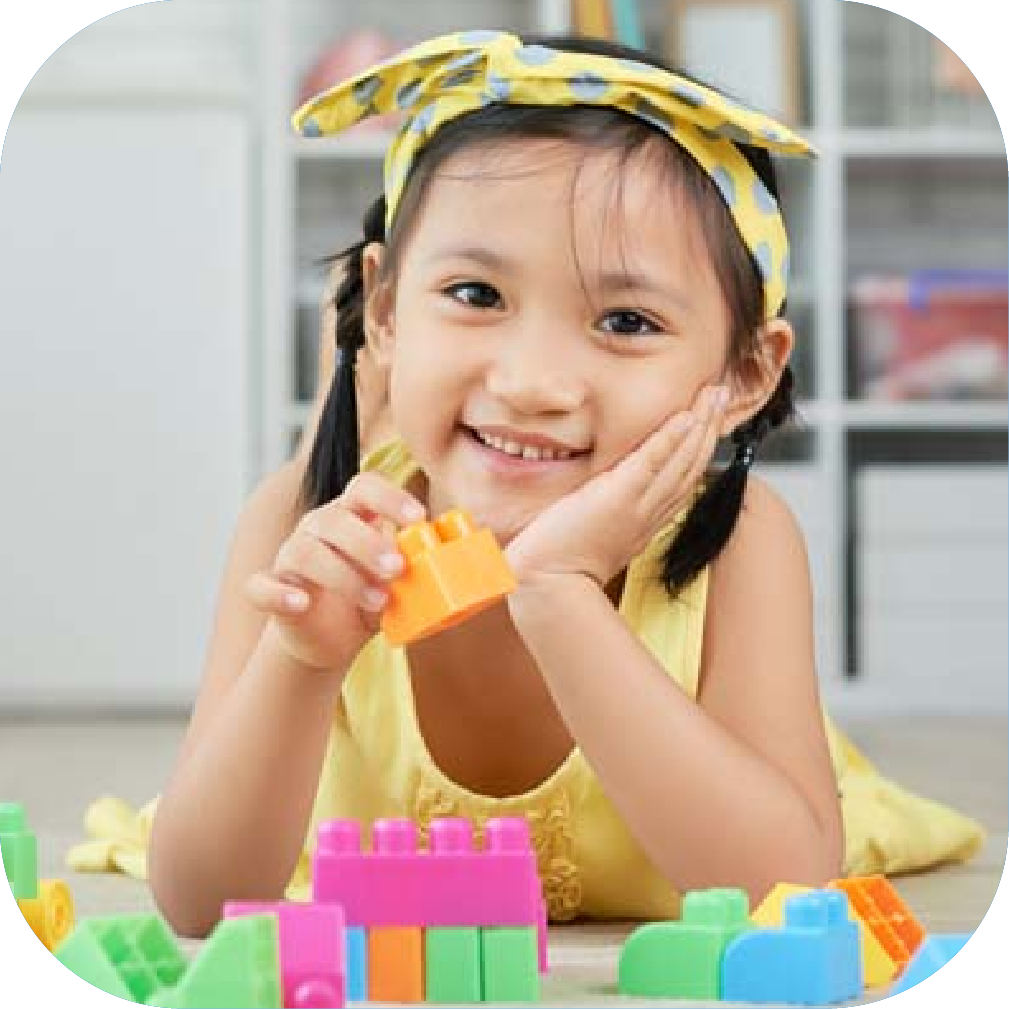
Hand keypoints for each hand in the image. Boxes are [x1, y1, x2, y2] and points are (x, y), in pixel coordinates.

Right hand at [245, 473, 425, 670]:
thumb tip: (444, 562)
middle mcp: (318, 528)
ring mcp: (290, 558)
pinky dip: (278, 594)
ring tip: (378, 601)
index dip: (390, 497)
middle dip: (369, 543)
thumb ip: (412, 569)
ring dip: (343, 575)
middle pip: (336, 519)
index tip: (418, 517)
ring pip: (305, 551)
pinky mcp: (271, 591)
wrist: (329, 640)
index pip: (365, 487)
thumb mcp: (396, 584)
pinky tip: (300, 603)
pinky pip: (261, 586)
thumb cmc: (367, 599)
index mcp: (352, 516)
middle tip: (397, 569)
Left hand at [505, 384, 728, 598]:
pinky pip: (652, 463)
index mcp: (643, 523)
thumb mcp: (587, 535)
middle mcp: (648, 514)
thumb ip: (596, 513)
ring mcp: (636, 506)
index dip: (697, 450)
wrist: (546, 589)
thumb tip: (588, 495)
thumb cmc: (555, 567)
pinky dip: (670, 439)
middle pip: (690, 465)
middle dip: (709, 428)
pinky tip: (686, 416)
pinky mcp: (618, 498)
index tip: (706, 422)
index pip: (680, 480)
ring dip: (701, 424)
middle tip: (722, 395)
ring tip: (714, 394)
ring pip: (680, 460)